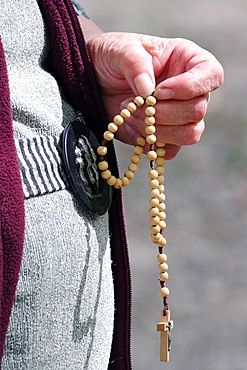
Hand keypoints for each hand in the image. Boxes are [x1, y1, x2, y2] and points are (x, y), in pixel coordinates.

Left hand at [86, 29, 223, 158]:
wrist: (95, 83)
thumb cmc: (111, 58)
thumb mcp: (119, 49)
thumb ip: (135, 63)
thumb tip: (148, 89)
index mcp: (187, 61)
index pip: (212, 75)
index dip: (191, 86)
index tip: (160, 90)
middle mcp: (189, 91)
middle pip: (198, 110)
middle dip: (164, 112)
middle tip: (135, 105)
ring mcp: (179, 116)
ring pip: (190, 134)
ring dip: (157, 130)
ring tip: (130, 117)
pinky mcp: (165, 137)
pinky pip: (171, 151)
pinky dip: (151, 146)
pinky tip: (133, 130)